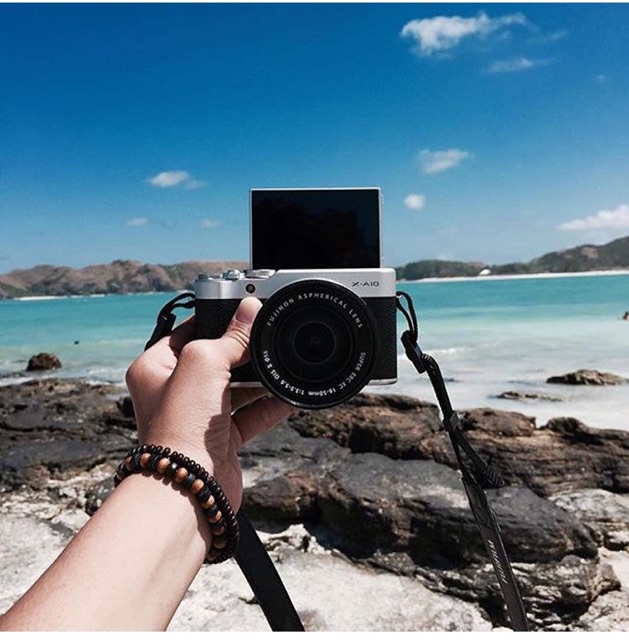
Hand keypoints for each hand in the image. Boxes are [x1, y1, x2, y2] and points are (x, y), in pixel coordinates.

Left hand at [125, 297, 293, 510]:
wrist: (189, 487)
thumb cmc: (181, 424)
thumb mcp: (204, 362)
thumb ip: (230, 337)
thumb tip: (250, 310)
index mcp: (155, 367)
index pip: (187, 332)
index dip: (215, 320)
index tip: (243, 310)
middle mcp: (174, 391)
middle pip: (216, 360)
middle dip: (242, 351)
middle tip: (268, 336)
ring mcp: (198, 416)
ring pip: (236, 388)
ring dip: (260, 379)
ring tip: (284, 364)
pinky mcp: (221, 439)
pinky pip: (250, 415)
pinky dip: (270, 406)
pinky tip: (290, 396)